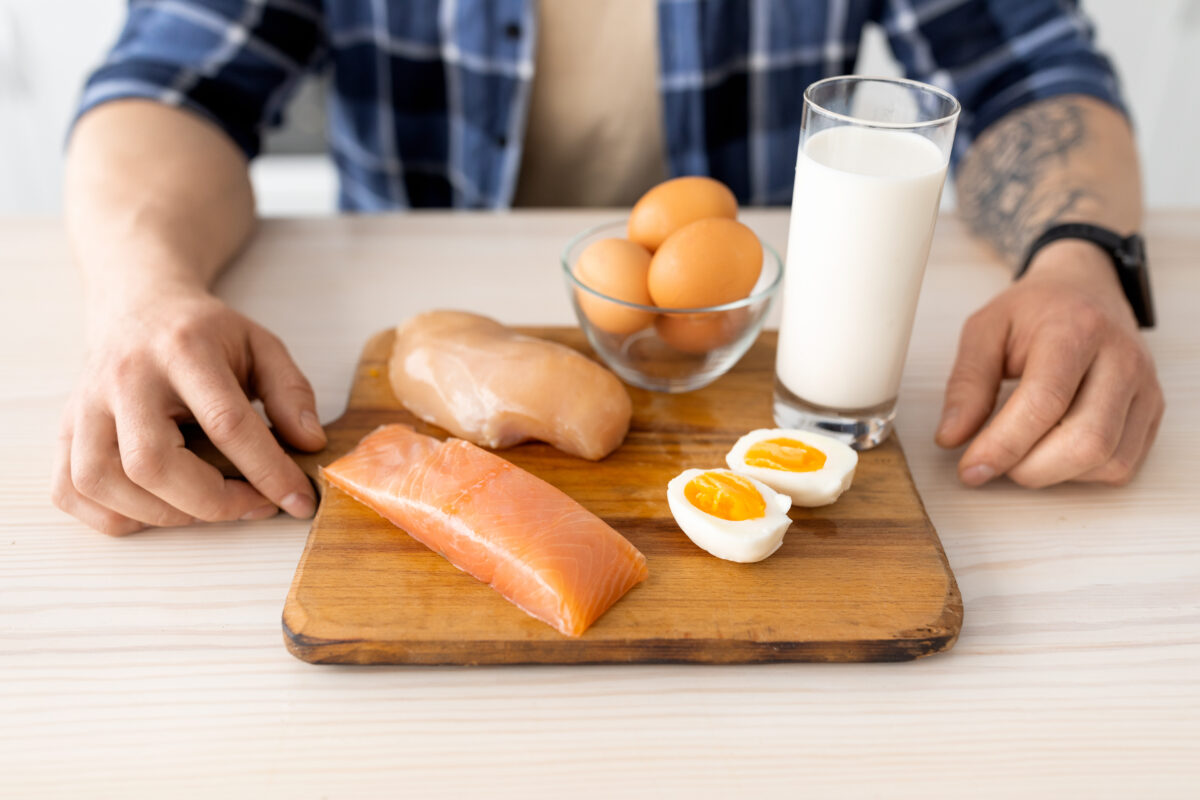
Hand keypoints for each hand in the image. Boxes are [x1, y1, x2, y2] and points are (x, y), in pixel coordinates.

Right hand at [52, 283, 325, 534]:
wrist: (140, 307)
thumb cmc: (204, 335)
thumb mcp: (261, 346)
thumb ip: (290, 392)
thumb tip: (309, 444)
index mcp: (182, 350)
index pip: (225, 422)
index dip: (267, 470)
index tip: (298, 499)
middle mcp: (124, 378)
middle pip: (152, 463)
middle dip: (211, 502)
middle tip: (253, 504)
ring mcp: (84, 404)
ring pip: (103, 482)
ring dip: (164, 514)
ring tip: (209, 505)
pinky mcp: (64, 429)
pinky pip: (71, 491)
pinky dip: (115, 516)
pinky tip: (159, 507)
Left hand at [935, 239, 1163, 487]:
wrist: (1086, 287)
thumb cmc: (1035, 309)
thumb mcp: (985, 329)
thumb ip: (966, 383)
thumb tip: (951, 437)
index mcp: (1076, 329)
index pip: (1044, 403)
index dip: (1003, 446)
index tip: (971, 468)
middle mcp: (1121, 359)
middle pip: (1085, 442)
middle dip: (1029, 469)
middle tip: (993, 462)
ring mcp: (1144, 386)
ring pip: (1108, 461)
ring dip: (1054, 474)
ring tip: (1020, 454)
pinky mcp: (1151, 410)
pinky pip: (1123, 464)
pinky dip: (1081, 474)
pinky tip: (1053, 452)